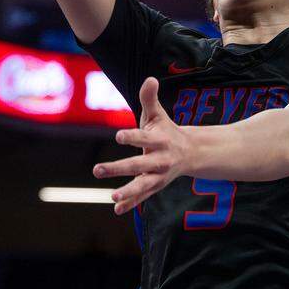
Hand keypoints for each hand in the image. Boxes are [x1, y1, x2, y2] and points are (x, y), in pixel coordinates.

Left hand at [93, 78, 189, 214]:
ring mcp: (158, 176)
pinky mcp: (155, 186)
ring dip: (128, 192)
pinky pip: (142, 197)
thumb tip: (150, 78)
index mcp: (160, 140)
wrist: (191, 153)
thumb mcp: (158, 114)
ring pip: (142, 185)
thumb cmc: (166, 130)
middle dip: (119, 168)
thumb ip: (150, 98)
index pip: (144, 138)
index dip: (132, 137)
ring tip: (113, 196)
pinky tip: (117, 210)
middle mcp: (160, 160)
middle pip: (138, 164)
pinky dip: (131, 204)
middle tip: (97, 169)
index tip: (118, 136)